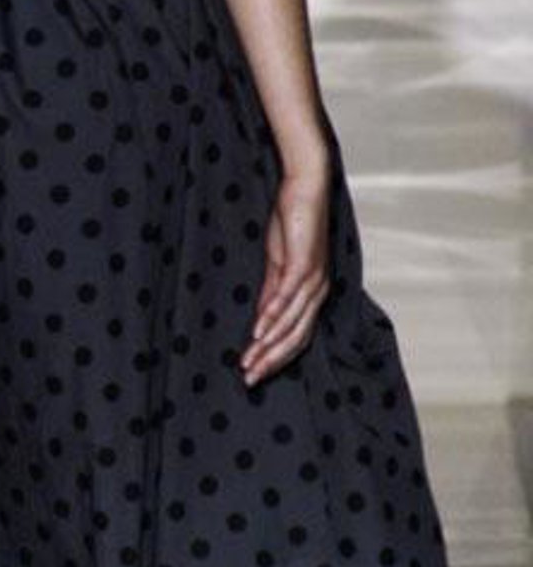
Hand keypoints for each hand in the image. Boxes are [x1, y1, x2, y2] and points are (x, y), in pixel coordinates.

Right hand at [240, 156, 331, 386]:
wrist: (305, 188)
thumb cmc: (292, 222)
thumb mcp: (276, 264)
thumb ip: (270, 292)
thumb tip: (261, 321)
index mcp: (312, 294)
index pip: (296, 336)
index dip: (276, 357)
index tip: (253, 372)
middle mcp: (317, 291)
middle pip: (296, 337)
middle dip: (271, 360)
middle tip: (249, 378)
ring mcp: (312, 278)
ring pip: (292, 323)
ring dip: (269, 344)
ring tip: (249, 360)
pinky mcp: (303, 263)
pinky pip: (287, 296)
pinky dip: (272, 315)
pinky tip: (257, 329)